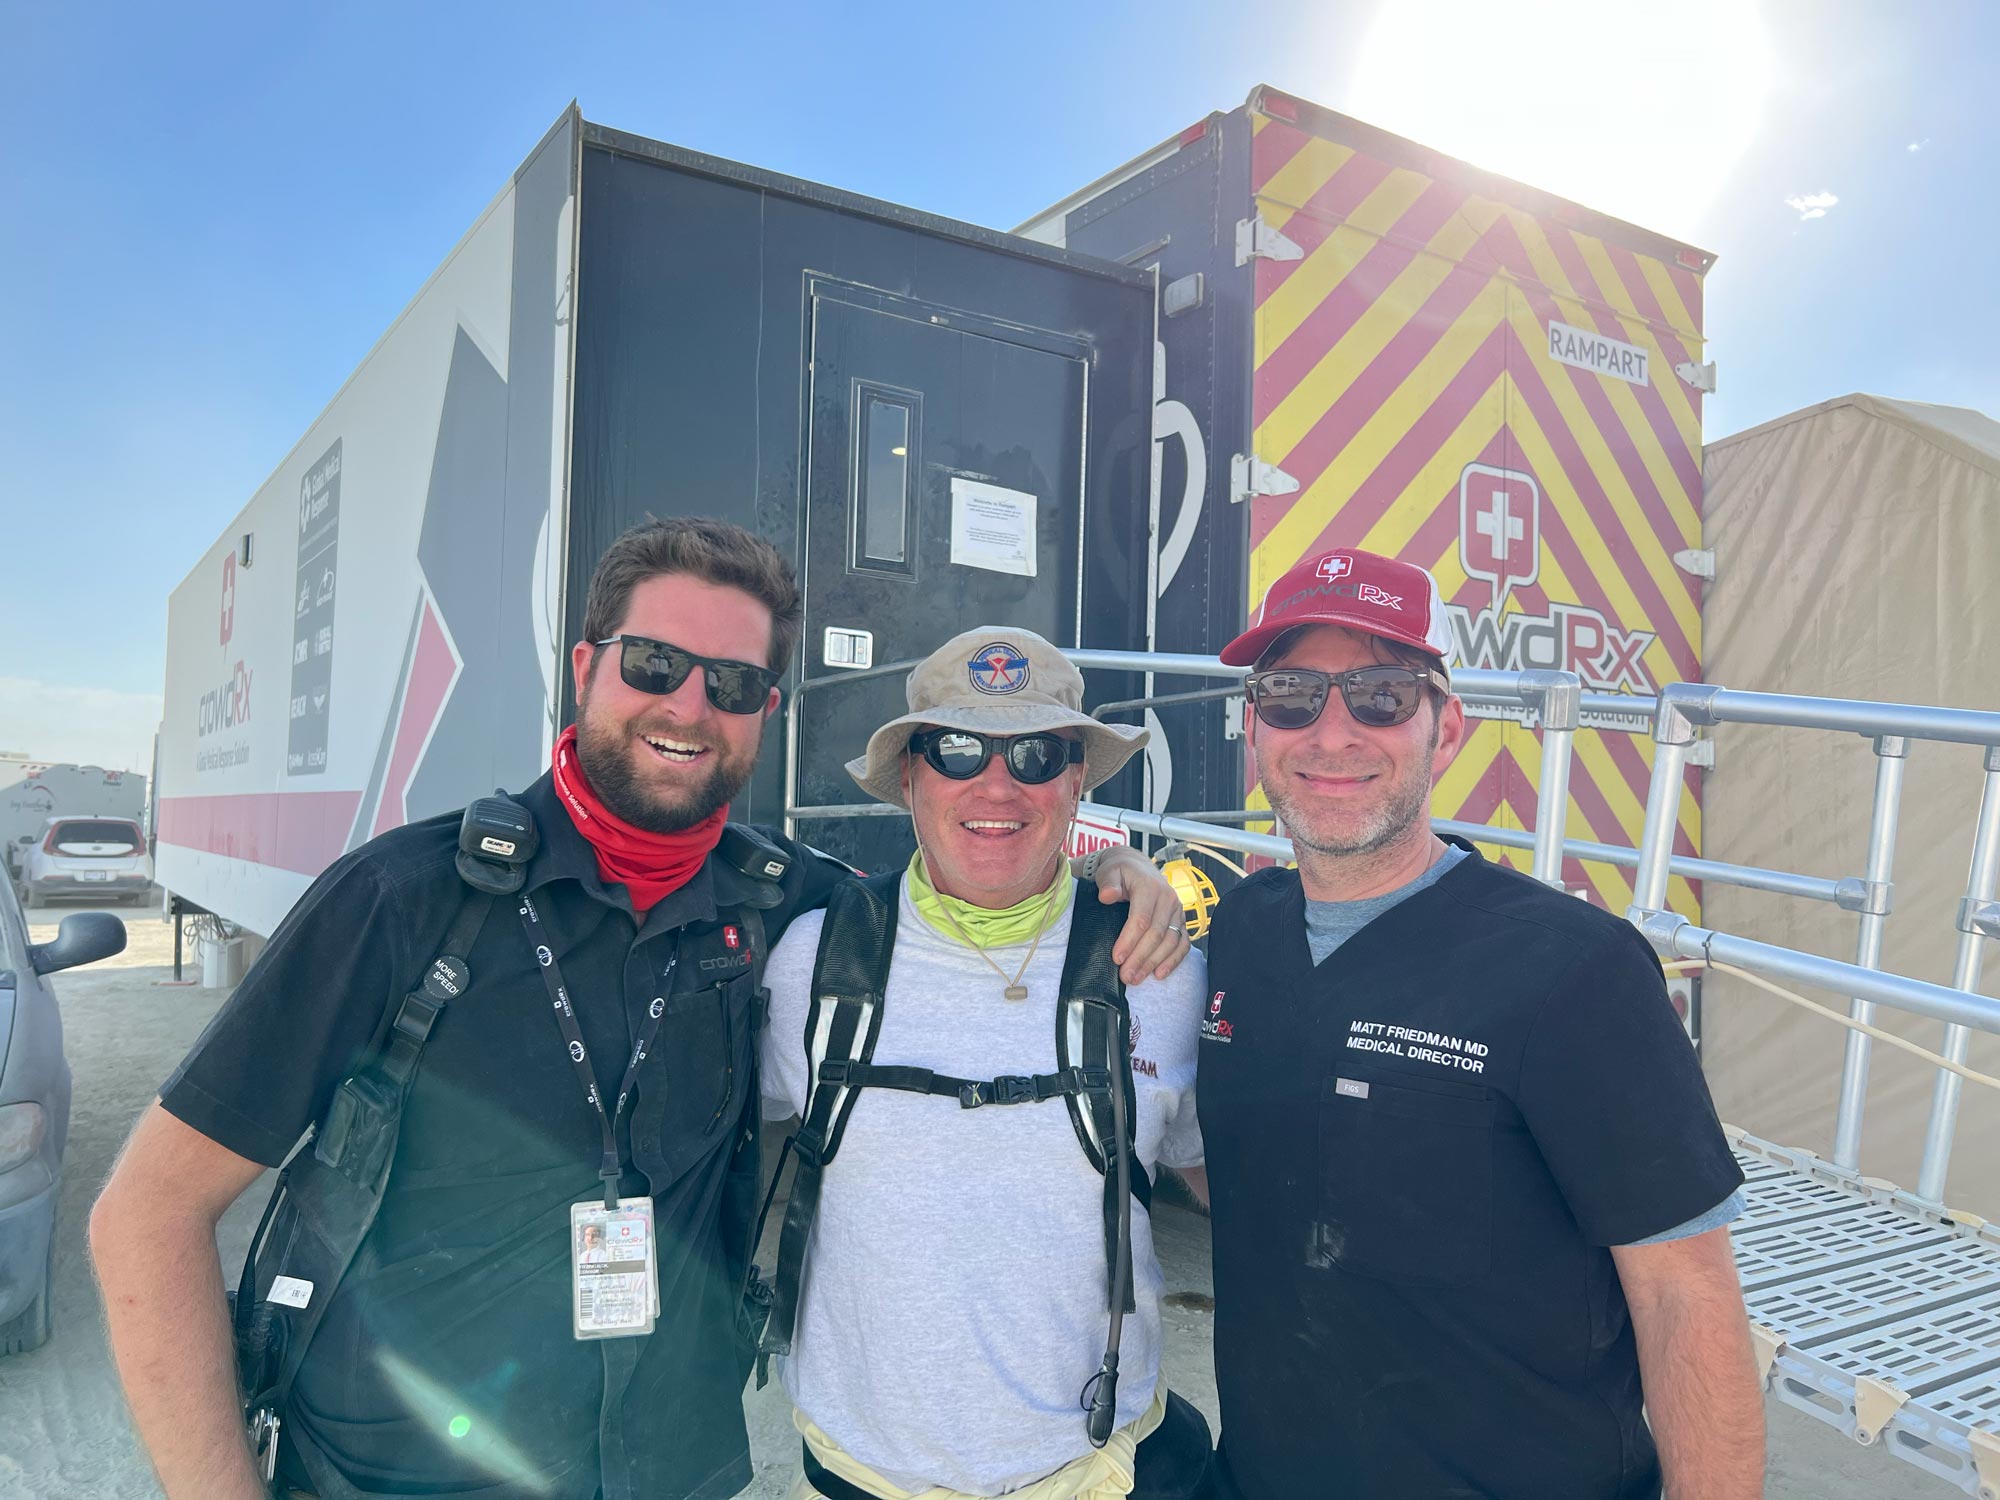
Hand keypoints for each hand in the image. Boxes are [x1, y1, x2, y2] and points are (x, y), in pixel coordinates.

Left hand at [1090, 846, 1191, 983]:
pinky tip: (1159, 974)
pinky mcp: (1181, 921)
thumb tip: (1107, 896)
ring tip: (1137, 978)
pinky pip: (1183, 944)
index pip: (1141, 919)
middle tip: (1126, 976)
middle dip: (1140, 958)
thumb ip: (1108, 883)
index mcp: (1150, 887)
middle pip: (1156, 934)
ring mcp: (1177, 911)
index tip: (1117, 958)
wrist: (1136, 867)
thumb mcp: (1109, 872)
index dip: (1129, 941)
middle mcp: (1168, 899)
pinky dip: (1174, 960)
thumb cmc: (1120, 872)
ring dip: (1154, 963)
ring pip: (1171, 942)